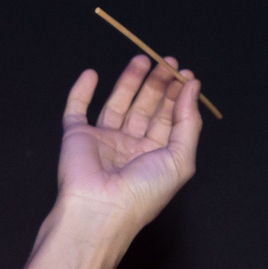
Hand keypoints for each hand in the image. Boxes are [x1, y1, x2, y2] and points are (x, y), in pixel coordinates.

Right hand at [54, 54, 202, 236]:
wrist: (100, 210)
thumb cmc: (143, 192)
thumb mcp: (181, 159)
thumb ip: (188, 121)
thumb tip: (191, 86)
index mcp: (154, 156)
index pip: (167, 119)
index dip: (177, 96)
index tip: (184, 74)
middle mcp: (129, 148)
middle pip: (144, 108)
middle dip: (157, 84)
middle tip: (166, 62)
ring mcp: (102, 141)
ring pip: (116, 105)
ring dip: (128, 82)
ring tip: (142, 59)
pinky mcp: (76, 137)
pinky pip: (76, 110)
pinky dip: (81, 92)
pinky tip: (92, 74)